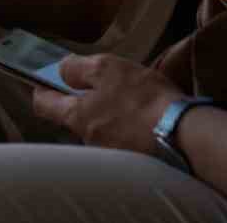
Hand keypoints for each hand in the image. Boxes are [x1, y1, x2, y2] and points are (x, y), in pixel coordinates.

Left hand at [31, 53, 183, 155]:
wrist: (184, 135)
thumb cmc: (142, 99)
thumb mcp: (106, 68)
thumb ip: (78, 68)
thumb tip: (62, 70)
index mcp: (77, 116)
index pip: (44, 106)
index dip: (41, 90)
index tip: (43, 80)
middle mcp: (90, 139)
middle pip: (75, 116)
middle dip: (83, 99)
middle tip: (102, 83)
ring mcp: (112, 151)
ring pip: (102, 126)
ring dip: (111, 112)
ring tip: (132, 96)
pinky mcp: (135, 158)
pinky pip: (125, 136)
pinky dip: (130, 124)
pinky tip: (146, 114)